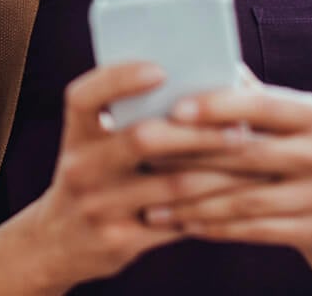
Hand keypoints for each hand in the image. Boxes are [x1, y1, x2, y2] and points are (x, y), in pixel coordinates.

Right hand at [12, 62, 270, 288]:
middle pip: (142, 139)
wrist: (58, 242)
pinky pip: (178, 221)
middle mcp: (81, 168)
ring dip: (220, 171)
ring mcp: (99, 207)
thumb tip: (198, 86)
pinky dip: (212, 206)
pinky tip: (238, 195)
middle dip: (198, 131)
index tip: (161, 70)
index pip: (85, 97)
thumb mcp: (92, 146)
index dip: (120, 79)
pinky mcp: (121, 240)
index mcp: (76, 134)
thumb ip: (127, 118)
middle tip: (239, 126)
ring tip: (253, 160)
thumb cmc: (93, 178)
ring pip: (172, 184)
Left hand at [135, 79, 311, 252]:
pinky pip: (255, 231)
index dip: (218, 106)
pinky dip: (213, 226)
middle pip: (251, 155)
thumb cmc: (284, 146)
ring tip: (150, 200)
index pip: (264, 104)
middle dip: (192, 156)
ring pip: (247, 200)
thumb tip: (181, 62)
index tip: (174, 110)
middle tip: (144, 156)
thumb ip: (238, 93)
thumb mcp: (273, 119)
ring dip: (193, 201)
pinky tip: (180, 222)